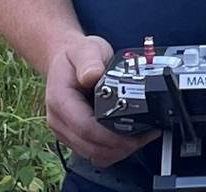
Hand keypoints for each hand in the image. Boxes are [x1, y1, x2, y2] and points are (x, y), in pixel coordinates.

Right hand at [44, 35, 153, 168]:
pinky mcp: (74, 137)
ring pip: (94, 155)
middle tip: (146, 135)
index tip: (135, 133)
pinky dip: (114, 151)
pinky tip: (128, 138)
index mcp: (60, 101)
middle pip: (91, 148)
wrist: (66, 60)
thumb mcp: (85, 49)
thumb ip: (89, 61)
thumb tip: (92, 75)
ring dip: (119, 151)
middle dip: (121, 146)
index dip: (112, 136)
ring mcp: (65, 132)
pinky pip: (95, 154)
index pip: (86, 128)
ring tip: (140, 137)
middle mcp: (59, 121)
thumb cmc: (76, 56)